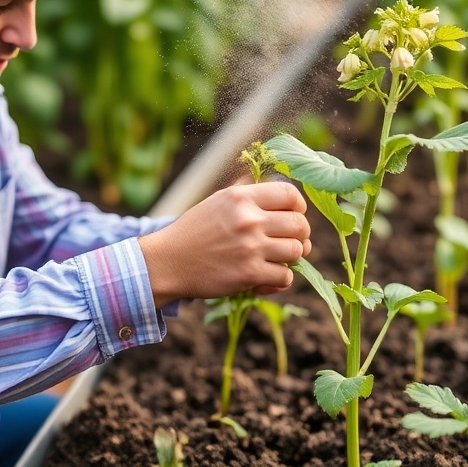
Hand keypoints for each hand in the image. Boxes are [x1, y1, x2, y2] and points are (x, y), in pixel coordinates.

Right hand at [139, 182, 310, 307]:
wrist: (168, 262)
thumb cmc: (193, 232)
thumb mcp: (217, 202)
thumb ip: (246, 193)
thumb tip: (273, 188)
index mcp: (241, 198)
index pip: (290, 194)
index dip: (299, 206)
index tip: (295, 215)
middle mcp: (248, 220)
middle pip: (299, 224)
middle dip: (300, 234)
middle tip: (290, 241)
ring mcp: (250, 248)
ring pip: (296, 251)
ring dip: (290, 257)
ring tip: (277, 258)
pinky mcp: (249, 274)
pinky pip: (285, 276)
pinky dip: (280, 278)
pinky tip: (266, 277)